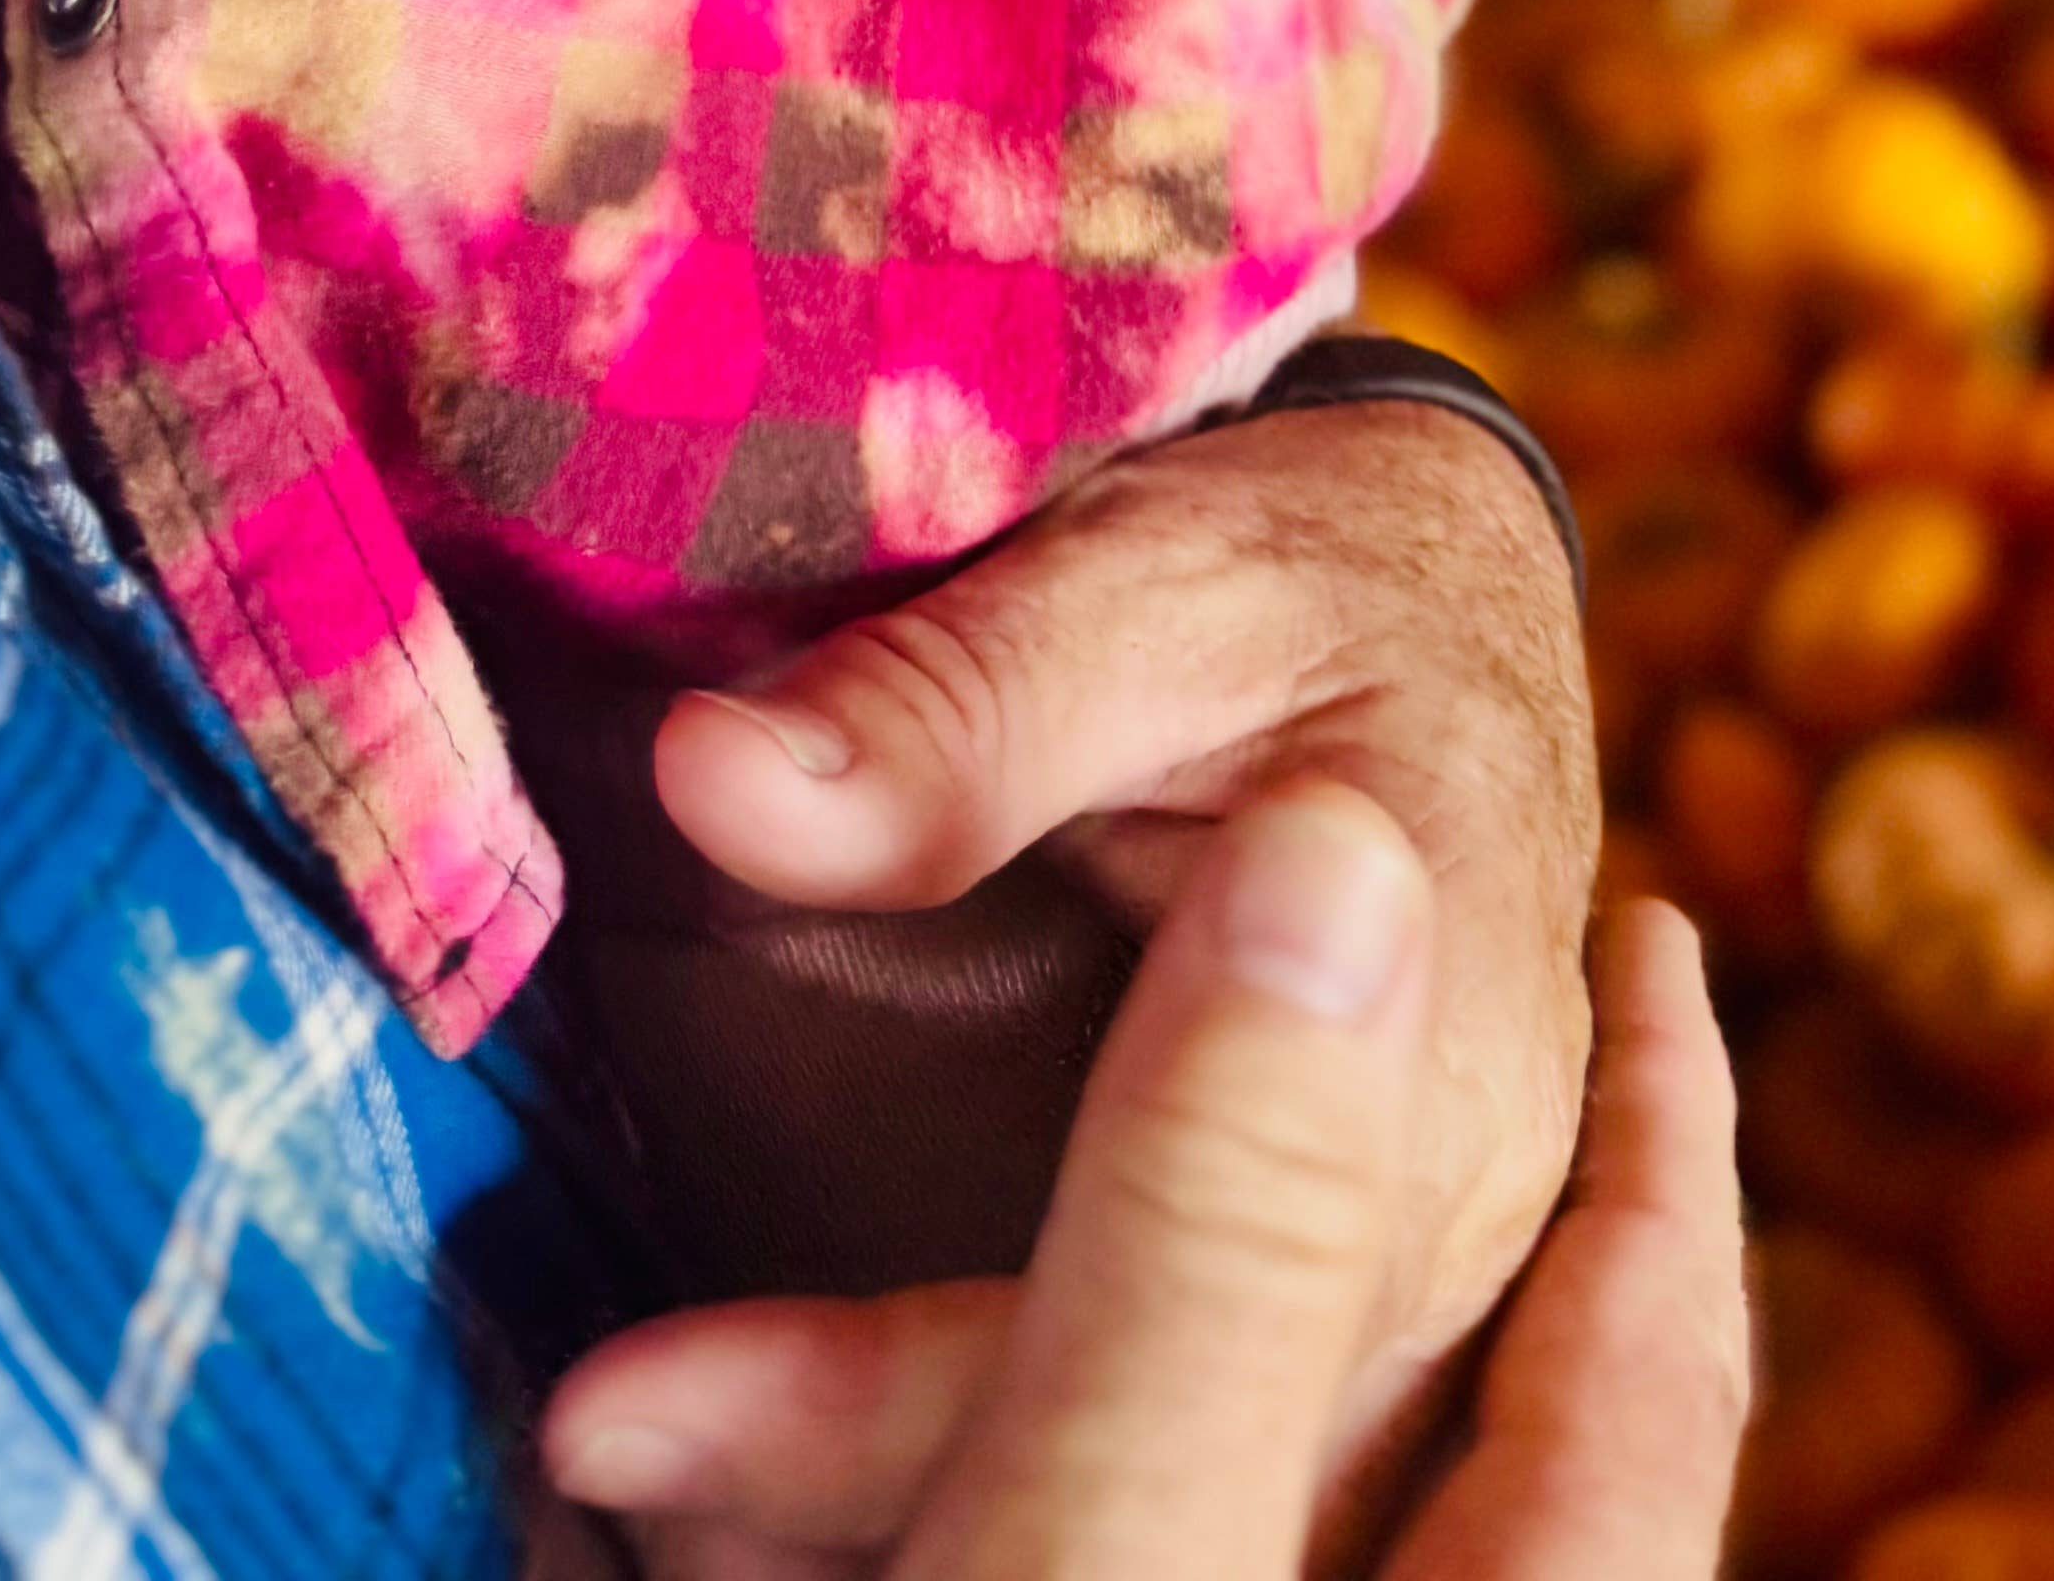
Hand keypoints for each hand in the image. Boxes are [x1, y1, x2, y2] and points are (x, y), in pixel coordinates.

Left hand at [575, 402, 1599, 1560]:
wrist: (1452, 581)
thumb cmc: (1311, 567)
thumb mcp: (1150, 582)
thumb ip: (948, 703)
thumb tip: (712, 785)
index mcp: (1433, 1073)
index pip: (1143, 1304)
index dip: (878, 1386)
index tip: (624, 1409)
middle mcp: (1449, 1232)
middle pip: (1163, 1444)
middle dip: (873, 1494)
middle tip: (601, 1469)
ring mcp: (1410, 1283)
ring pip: (1187, 1477)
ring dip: (932, 1505)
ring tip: (663, 1513)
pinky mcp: (1352, 1297)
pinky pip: (1200, 1433)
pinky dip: (1011, 1456)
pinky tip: (794, 1490)